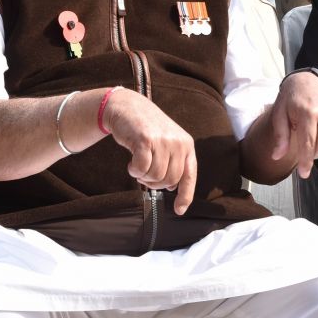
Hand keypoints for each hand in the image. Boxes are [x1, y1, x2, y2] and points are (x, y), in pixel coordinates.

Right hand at [103, 88, 196, 214]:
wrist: (128, 107)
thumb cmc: (147, 129)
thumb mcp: (167, 142)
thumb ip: (173, 161)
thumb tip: (173, 187)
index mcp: (186, 145)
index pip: (190, 175)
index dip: (186, 195)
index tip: (179, 210)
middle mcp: (178, 142)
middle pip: (170, 180)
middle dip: (155, 183)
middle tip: (144, 175)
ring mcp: (163, 140)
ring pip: (155, 176)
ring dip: (143, 177)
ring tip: (137, 166)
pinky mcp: (146, 140)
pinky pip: (141, 168)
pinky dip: (134, 171)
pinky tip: (131, 163)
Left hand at [270, 72, 317, 177]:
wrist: (306, 79)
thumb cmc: (290, 99)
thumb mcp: (279, 115)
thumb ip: (280, 136)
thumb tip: (277, 157)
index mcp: (308, 112)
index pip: (308, 144)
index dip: (306, 162)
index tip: (304, 174)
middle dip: (315, 155)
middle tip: (308, 152)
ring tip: (316, 142)